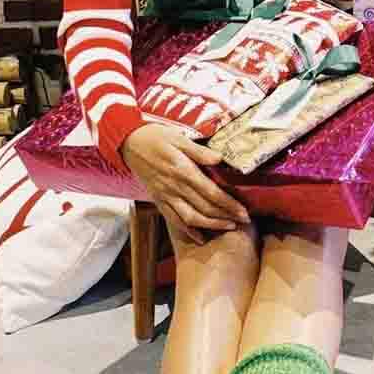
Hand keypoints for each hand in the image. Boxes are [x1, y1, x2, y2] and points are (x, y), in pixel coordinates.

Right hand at [121, 123, 249, 245]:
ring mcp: (166, 195)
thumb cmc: (156, 137)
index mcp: (183, 171)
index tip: (244, 211)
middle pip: (205, 207)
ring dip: (211, 225)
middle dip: (226, 216)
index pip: (211, 192)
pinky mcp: (158, 200)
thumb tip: (220, 159)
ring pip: (191, 218)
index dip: (229, 204)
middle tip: (244, 221)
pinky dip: (187, 231)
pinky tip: (200, 237)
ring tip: (228, 226)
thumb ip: (199, 151)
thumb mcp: (179, 138)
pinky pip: (173, 219)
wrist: (129, 142)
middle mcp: (175, 187)